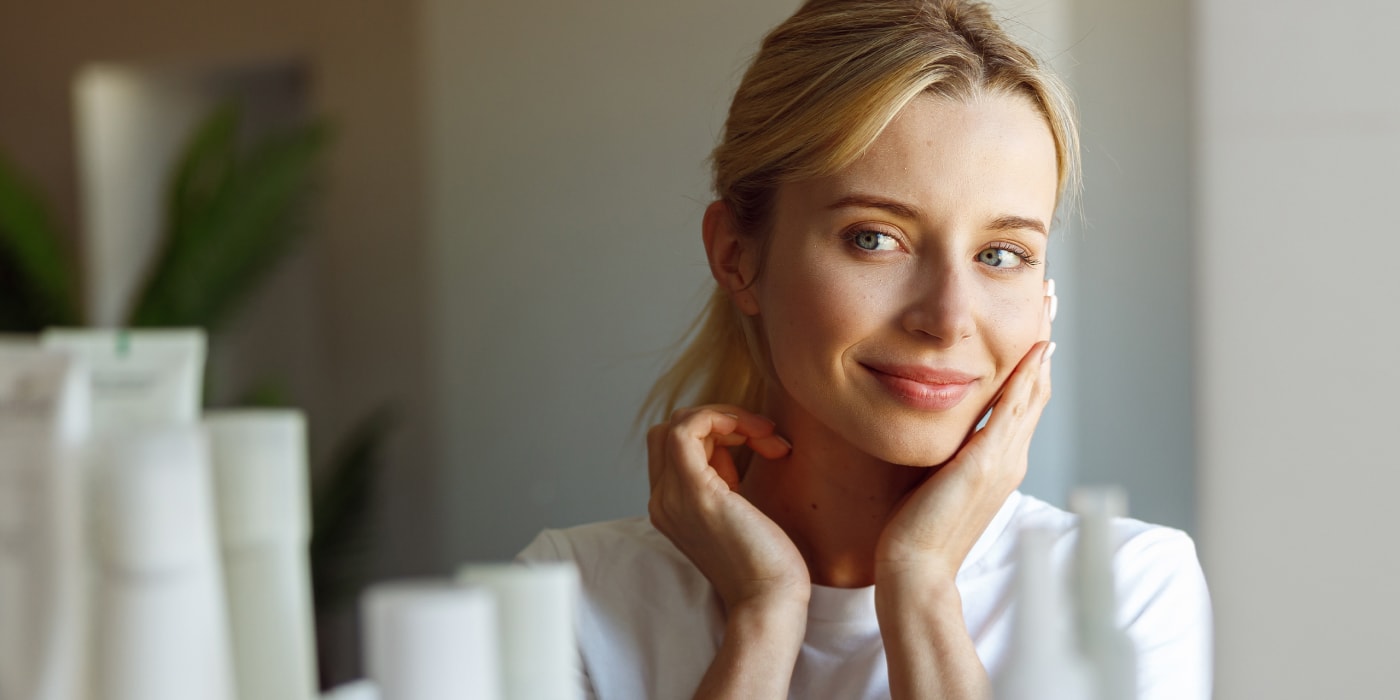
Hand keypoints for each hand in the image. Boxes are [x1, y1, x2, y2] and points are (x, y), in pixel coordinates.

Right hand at [647, 405, 809, 611]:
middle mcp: (662, 501)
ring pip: (678, 424)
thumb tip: (738, 444)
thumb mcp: (738, 513)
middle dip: (718, 421)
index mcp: (671, 507)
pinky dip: (722, 417)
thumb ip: (726, 482)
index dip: (714, 434)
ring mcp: (673, 497)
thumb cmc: (766, 565)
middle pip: (670, 431)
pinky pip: (688, 429)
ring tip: (767, 438)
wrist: (769, 603)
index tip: (758, 446)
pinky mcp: (696, 492)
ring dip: (727, 418)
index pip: (673, 447)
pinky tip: (756, 432)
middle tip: (764, 437)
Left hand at [875, 282, 1055, 583]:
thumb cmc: (915, 531)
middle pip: (1037, 386)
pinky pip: (1014, 410)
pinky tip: (1033, 349)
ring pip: (1032, 391)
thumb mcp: (936, 478)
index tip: (1035, 320)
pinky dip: (1025, 377)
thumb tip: (940, 426)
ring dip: (1041, 345)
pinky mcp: (987, 463)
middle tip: (1048, 296)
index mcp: (1000, 460)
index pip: (1024, 398)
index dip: (1032, 357)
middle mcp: (1010, 457)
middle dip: (1043, 337)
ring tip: (1045, 305)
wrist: (916, 570)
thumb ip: (946, 451)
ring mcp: (1004, 460)